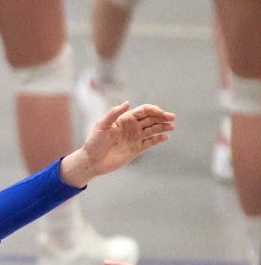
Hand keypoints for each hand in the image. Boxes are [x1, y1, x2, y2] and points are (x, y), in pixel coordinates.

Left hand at [60, 102, 174, 186]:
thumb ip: (113, 113)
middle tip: (172, 117)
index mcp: (125, 119)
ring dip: (163, 127)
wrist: (92, 161)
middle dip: (162, 117)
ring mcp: (135, 137)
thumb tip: (128, 102)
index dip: (153, 110)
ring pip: (153, 129)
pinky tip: (165, 136)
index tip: (161, 113)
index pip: (143, 111)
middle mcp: (132, 127)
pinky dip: (158, 139)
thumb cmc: (94, 142)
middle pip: (151, 119)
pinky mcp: (137, 149)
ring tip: (172, 127)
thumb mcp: (101, 125)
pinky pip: (151, 142)